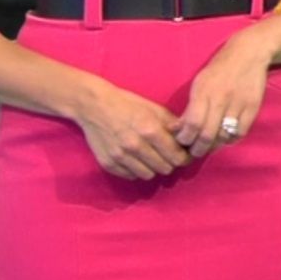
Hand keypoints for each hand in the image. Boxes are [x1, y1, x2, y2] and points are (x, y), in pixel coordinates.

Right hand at [76, 82, 191, 180]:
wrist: (93, 105)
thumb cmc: (126, 104)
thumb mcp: (152, 108)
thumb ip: (171, 123)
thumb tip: (187, 137)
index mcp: (150, 130)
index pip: (177, 157)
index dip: (184, 157)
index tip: (184, 155)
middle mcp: (136, 146)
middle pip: (165, 168)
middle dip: (169, 162)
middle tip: (167, 155)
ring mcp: (121, 157)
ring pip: (149, 175)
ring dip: (153, 168)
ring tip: (150, 157)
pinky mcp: (109, 164)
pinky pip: (131, 176)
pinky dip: (136, 170)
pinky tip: (135, 158)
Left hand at [172, 29, 272, 157]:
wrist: (248, 53)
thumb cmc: (219, 69)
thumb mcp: (200, 82)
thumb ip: (190, 107)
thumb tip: (178, 129)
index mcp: (203, 90)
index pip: (192, 123)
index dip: (185, 138)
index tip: (182, 142)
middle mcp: (220, 98)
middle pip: (207, 134)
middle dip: (198, 149)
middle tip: (193, 152)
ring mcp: (238, 103)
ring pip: (223, 136)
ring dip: (213, 146)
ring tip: (207, 147)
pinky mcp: (252, 108)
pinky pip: (239, 133)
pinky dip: (230, 140)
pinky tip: (224, 138)